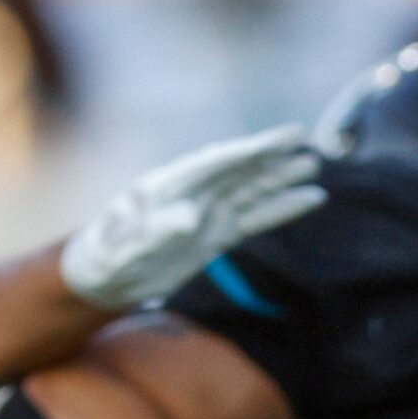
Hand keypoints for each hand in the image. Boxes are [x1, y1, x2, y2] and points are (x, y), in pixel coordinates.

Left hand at [60, 126, 325, 311]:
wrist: (102, 280)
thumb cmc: (104, 258)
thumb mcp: (122, 247)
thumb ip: (153, 231)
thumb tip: (189, 217)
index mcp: (168, 185)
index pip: (213, 164)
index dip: (246, 151)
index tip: (277, 139)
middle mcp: (192, 193)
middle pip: (237, 170)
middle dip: (270, 156)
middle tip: (305, 138)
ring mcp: (207, 212)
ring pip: (251, 190)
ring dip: (281, 179)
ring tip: (315, 165)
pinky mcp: (216, 235)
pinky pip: (255, 218)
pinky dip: (281, 209)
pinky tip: (309, 199)